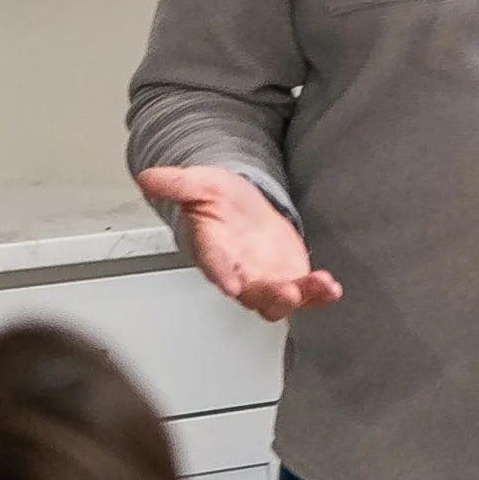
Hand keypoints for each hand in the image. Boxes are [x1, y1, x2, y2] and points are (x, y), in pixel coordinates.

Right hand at [138, 167, 340, 320]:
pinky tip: (332, 288)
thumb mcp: (199, 182)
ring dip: (301, 298)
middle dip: (270, 296)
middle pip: (252, 294)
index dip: (220, 273)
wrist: (242, 208)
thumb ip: (177, 183)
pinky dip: (318, 295)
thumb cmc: (218, 199)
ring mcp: (265, 280)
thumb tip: (146, 178)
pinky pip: (304, 295)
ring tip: (321, 286)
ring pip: (279, 301)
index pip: (213, 263)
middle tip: (286, 292)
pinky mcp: (290, 279)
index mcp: (212, 249)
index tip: (229, 283)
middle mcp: (238, 272)